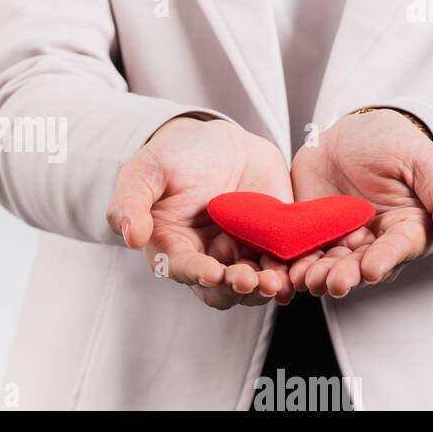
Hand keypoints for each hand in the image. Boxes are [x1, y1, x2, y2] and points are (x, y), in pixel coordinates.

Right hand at [107, 117, 293, 309]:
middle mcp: (208, 259)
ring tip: (280, 280)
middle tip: (251, 280)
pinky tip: (304, 267)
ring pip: (257, 285)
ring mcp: (242, 254)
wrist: (218, 141)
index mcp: (173, 248)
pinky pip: (286, 264)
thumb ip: (130, 202)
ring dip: (268, 287)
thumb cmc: (174, 155)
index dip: (198, 274)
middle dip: (237, 289)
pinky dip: (295, 270)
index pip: (184, 269)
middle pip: (222, 290)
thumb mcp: (147, 170)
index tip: (212, 273)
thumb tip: (128, 236)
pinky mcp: (273, 244)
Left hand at [286, 109, 432, 300]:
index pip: (397, 248)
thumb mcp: (422, 161)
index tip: (372, 269)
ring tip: (307, 279)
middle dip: (348, 275)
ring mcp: (341, 239)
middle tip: (335, 283)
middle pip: (361, 265)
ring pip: (331, 264)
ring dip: (319, 275)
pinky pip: (303, 253)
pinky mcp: (311, 233)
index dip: (385, 259)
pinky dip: (294, 264)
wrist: (350, 131)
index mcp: (405, 228)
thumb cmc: (393, 143)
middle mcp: (374, 241)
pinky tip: (285, 272)